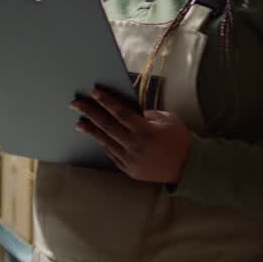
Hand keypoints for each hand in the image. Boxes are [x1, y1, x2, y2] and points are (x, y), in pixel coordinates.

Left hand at [71, 87, 191, 183]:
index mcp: (146, 131)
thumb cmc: (179, 140)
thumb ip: (147, 114)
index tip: (94, 91)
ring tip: (79, 123)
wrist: (187, 168)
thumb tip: (130, 112)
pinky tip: (97, 137)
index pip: (120, 113)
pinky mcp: (128, 170)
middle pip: (107, 126)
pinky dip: (104, 144)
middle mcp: (135, 146)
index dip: (106, 101)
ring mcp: (130, 160)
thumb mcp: (168, 120)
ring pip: (106, 142)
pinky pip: (112, 154)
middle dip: (89, 113)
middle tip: (75, 104)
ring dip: (91, 131)